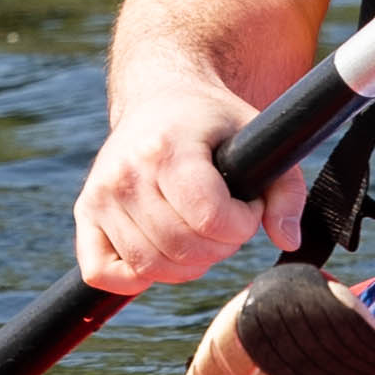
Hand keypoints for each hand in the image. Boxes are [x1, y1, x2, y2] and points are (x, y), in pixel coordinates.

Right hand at [76, 59, 298, 293]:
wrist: (161, 97)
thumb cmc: (212, 122)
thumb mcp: (258, 137)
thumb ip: (286, 190)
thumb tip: (288, 238)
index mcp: (167, 149)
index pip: (211, 219)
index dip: (242, 223)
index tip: (246, 203)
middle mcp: (125, 173)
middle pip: (184, 248)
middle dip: (220, 244)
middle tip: (224, 217)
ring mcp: (100, 195)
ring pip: (151, 267)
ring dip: (187, 262)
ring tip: (198, 229)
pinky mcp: (86, 213)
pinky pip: (103, 273)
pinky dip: (135, 276)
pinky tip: (161, 251)